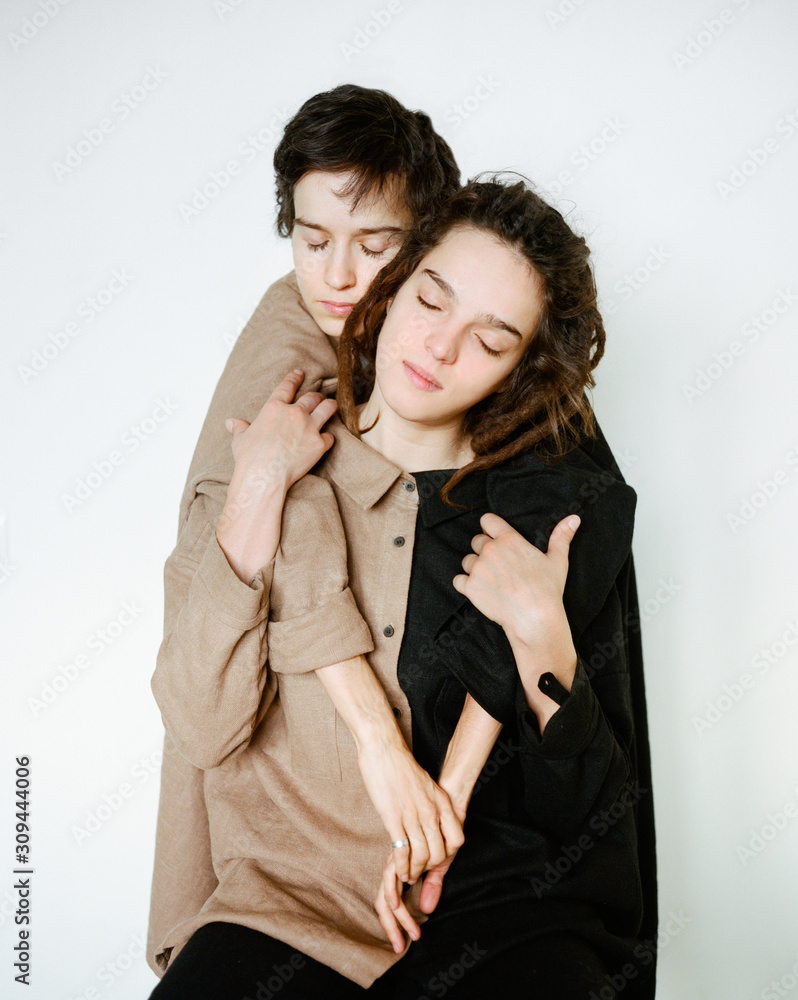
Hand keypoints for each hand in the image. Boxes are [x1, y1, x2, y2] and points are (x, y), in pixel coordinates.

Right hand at [225, 368, 337, 499]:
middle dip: (316, 396)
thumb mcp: (240, 439)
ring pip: (327, 409)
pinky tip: (326, 439)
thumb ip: (239, 427)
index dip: (294, 378)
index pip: (287, 387)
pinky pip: (329, 436)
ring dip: (330, 406)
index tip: (299, 373)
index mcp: (274, 407)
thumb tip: (230, 423)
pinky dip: (328, 438)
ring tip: (332, 405)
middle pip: (311, 397)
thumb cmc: (249, 457)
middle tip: (318, 397)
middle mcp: (294, 413)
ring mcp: (309, 427)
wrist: (263, 476)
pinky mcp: (319, 444)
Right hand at [357, 739, 463, 885]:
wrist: (384, 749)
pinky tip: (399, 872)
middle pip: (439, 853)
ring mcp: (413, 816)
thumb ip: (431, 803)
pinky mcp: (393, 819)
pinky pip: (402, 852)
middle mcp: (431, 811)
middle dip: (429, 868)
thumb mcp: (426, 784)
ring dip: (414, 871)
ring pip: (421, 856)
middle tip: (419, 871)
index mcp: (442, 802)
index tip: (436, 858)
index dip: (448, 854)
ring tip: (408, 876)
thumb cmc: (401, 765)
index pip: (457, 839)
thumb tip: (431, 821)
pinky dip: (401, 867)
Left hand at [374, 797, 466, 952]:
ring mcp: (397, 855)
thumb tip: (426, 909)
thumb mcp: (439, 860)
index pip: (389, 900)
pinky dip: (395, 889)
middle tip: (399, 947)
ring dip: (397, 917)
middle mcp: (395, 863)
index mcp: (401, 868)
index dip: (392, 923)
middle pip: (384, 901)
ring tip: (409, 934)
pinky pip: (393, 872)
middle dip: (391, 927)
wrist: (444, 796)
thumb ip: (432, 882)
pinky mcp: (401, 845)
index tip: (400, 943)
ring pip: (388, 892)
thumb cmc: (442, 828)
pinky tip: (401, 903)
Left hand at [452, 512, 579, 654]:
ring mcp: (478, 568)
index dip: (490, 528)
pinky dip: (466, 585)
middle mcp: (490, 550)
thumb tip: (574, 518)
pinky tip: (480, 591)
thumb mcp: (557, 560)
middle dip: (484, 550)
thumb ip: (562, 536)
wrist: (534, 618)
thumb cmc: (547, 589)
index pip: (487, 521)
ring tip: (492, 580)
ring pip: (467, 561)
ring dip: (475, 568)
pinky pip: (458, 580)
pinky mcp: (470, 587)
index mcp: (509, 539)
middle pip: (476, 541)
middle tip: (498, 566)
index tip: (494, 537)